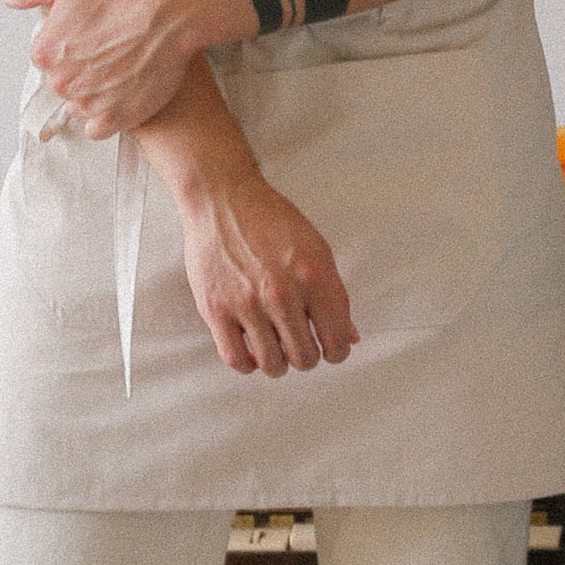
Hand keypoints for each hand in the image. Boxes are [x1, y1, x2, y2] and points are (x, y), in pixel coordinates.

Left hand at [6, 0, 189, 135]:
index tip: (92, 37)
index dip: (72, 48)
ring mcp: (86, 103)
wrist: (167, 13)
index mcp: (44, 52)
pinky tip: (124, 94)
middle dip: (83, 72)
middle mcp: (60, 82)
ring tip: (122, 71)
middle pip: (64, 84)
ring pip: (81, 106)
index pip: (49, 59)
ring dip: (96, 95)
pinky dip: (109, 116)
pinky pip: (99, 129)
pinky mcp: (113, 119)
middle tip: (110, 52)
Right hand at [178, 167, 357, 376]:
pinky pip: (236, 359)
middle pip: (305, 357)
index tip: (332, 349)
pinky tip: (254, 350)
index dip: (338, 350)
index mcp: (314, 275)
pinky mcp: (216, 310)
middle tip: (302, 343)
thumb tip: (349, 336)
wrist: (224, 200)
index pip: (336, 338)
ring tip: (278, 346)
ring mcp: (247, 303)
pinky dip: (249, 363)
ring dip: (280, 362)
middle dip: (308, 355)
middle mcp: (282, 292)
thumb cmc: (272, 220)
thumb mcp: (317, 249)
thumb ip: (335, 295)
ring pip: (273, 364)